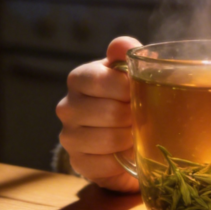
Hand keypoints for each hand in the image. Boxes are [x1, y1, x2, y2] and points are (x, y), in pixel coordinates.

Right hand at [56, 36, 140, 192]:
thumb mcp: (128, 71)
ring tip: (137, 134)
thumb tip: (123, 45)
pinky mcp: (76, 162)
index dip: (125, 88)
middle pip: (107, 112)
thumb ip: (126, 53)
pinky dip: (122, 161)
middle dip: (132, 116)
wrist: (121, 133)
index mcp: (79, 79)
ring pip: (107, 139)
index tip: (139, 92)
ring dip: (129, 139)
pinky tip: (128, 154)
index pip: (98, 80)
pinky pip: (103, 164)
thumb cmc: (126, 96)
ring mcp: (69, 136)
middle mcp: (67, 106)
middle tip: (143, 116)